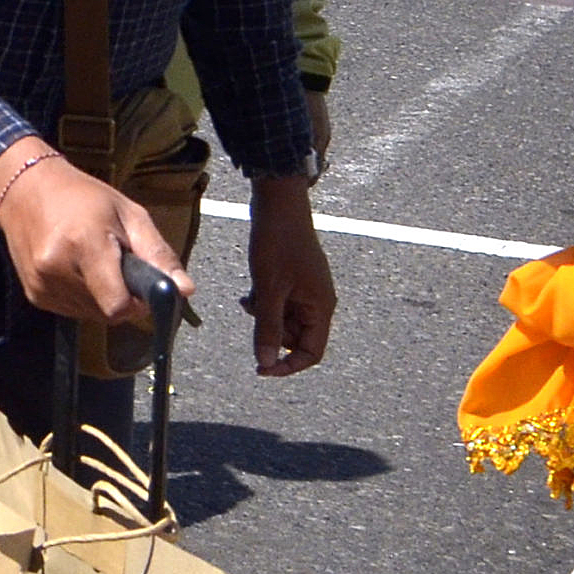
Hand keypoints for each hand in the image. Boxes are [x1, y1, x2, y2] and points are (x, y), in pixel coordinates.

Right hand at [0, 146, 177, 327]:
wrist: (24, 190)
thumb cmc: (83, 197)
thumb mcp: (129, 214)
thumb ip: (158, 254)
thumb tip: (186, 291)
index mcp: (84, 245)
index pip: (117, 306)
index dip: (136, 302)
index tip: (140, 284)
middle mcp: (57, 270)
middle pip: (107, 313)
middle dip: (120, 296)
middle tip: (115, 263)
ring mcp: (41, 285)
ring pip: (91, 315)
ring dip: (101, 297)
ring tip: (92, 262)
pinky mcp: (34, 296)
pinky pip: (73, 311)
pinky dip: (82, 297)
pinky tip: (75, 270)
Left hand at [241, 179, 335, 375]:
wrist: (278, 205)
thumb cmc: (278, 244)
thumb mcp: (269, 290)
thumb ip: (268, 328)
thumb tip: (267, 362)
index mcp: (321, 307)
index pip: (312, 352)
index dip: (288, 365)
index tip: (262, 368)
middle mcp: (318, 302)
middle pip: (297, 337)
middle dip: (272, 332)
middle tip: (254, 312)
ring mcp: (306, 290)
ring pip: (285, 320)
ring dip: (265, 316)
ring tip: (252, 296)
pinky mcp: (294, 280)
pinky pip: (279, 303)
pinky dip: (264, 301)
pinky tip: (252, 289)